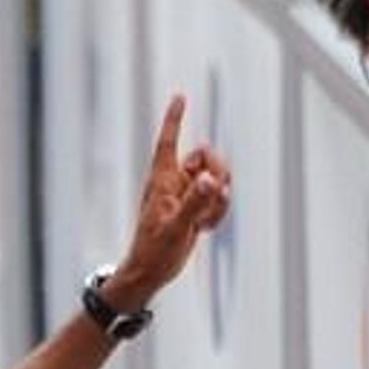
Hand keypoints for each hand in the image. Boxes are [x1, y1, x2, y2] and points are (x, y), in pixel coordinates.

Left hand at [115, 95, 231, 303]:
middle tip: (212, 196)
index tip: (180, 97)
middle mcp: (175, 182)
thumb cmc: (153, 249)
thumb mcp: (176, 227)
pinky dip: (217, 213)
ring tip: (201, 222)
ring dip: (218, 200)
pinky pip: (218, 200)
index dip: (175, 119)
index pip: (169, 141)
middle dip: (217, 174)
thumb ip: (196, 203)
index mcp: (162, 179)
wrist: (151, 271)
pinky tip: (203, 229)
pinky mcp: (195, 208)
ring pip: (217, 181)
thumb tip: (211, 179)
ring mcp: (186, 195)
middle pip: (206, 158)